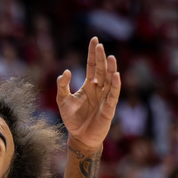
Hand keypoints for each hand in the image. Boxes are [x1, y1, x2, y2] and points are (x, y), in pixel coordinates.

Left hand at [58, 37, 120, 153]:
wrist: (79, 137)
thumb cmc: (72, 119)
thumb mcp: (62, 100)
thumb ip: (62, 86)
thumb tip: (65, 71)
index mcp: (88, 86)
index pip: (92, 66)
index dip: (93, 54)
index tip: (94, 40)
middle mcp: (98, 89)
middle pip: (101, 70)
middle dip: (101, 58)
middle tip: (100, 45)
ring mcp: (104, 98)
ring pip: (109, 80)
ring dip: (110, 69)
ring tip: (110, 57)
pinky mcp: (108, 109)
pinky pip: (113, 95)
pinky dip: (115, 86)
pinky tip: (115, 76)